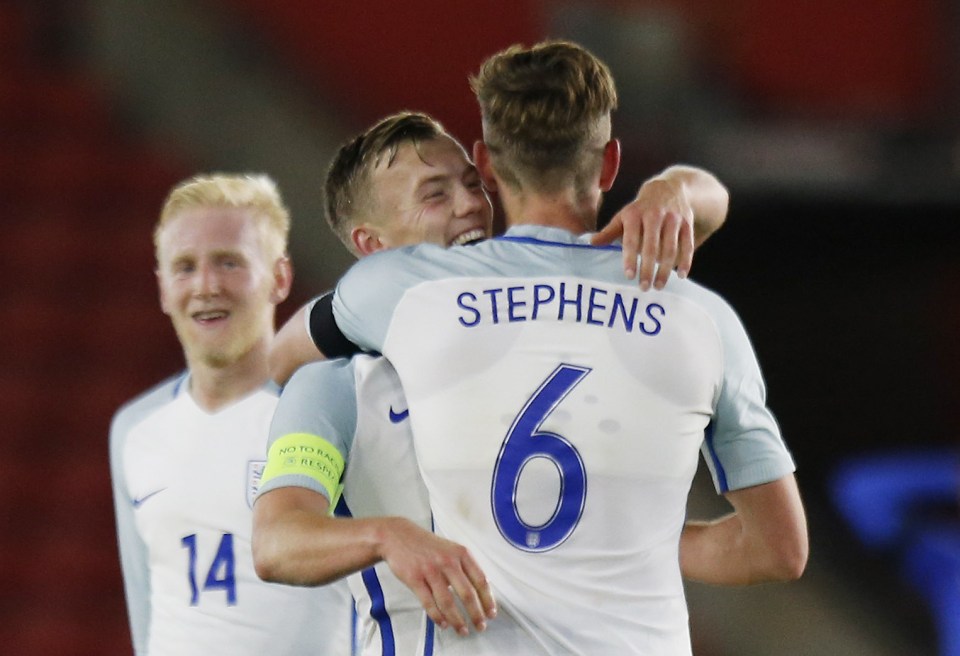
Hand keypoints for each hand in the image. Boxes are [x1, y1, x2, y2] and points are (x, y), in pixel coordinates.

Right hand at [380, 518, 496, 635]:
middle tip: (480, 626)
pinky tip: (443, 623)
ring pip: (448, 602)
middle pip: (467, 594)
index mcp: (461, 554)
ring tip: (463, 630)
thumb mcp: (451, 549)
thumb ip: (465, 567)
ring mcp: (431, 571)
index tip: (491, 613)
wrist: (398, 536)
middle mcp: (448, 561)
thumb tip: (480, 590)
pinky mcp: (415, 579)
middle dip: (476, 614)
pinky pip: (429, 603)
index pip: (480, 580)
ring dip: (457, 620)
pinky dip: (438, 616)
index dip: (488, 600)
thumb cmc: (426, 545)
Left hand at [592, 176, 694, 290]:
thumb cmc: (641, 208)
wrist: (669, 188)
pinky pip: (687, 244)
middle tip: (643, 288)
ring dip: (665, 270)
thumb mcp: (624, 216)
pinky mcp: (687, 223)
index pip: (631, 240)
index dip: (630, 258)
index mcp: (635, 214)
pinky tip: (680, 276)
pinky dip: (685, 261)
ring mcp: (673, 219)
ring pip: (670, 248)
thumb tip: (591, 243)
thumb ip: (610, 231)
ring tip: (658, 286)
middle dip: (647, 269)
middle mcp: (655, 215)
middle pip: (651, 247)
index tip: (629, 276)